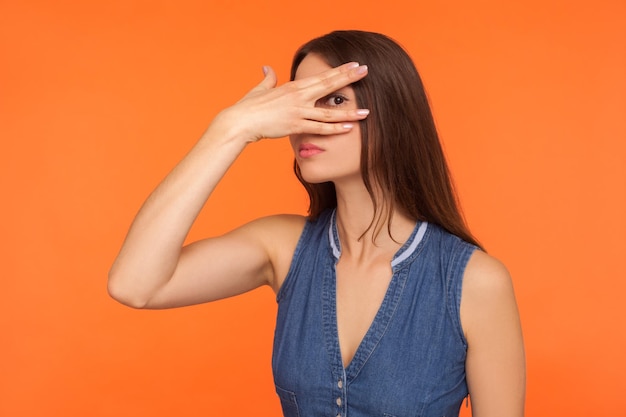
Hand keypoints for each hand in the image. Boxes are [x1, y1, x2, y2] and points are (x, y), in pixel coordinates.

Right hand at [214, 62, 368, 142]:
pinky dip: (334, 129)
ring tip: (366, 111)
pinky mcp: (295, 126)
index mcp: (293, 87)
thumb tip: (267, 68)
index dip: (338, 71)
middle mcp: (299, 96)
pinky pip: (319, 128)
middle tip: (366, 71)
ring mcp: (298, 111)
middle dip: (348, 78)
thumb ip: (268, 79)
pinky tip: (348, 129)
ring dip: (348, 112)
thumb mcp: (260, 89)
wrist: (240, 121)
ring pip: (328, 112)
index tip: (354, 65)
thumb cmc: (248, 107)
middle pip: (328, 85)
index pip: (321, 77)